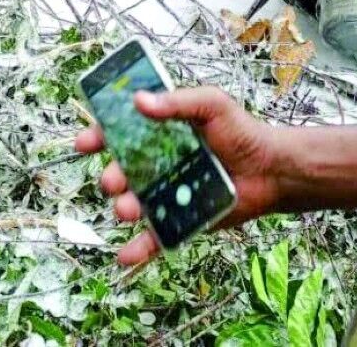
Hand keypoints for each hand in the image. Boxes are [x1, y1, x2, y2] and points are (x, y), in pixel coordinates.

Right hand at [74, 86, 282, 266]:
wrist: (271, 170)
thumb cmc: (242, 131)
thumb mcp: (211, 104)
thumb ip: (177, 102)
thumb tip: (139, 100)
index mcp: (160, 131)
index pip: (120, 131)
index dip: (99, 135)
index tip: (84, 142)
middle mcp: (158, 161)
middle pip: (122, 170)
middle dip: (112, 176)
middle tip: (114, 180)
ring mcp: (167, 191)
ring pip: (134, 203)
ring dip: (125, 207)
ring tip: (128, 208)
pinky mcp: (181, 220)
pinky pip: (154, 237)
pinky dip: (138, 249)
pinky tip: (125, 256)